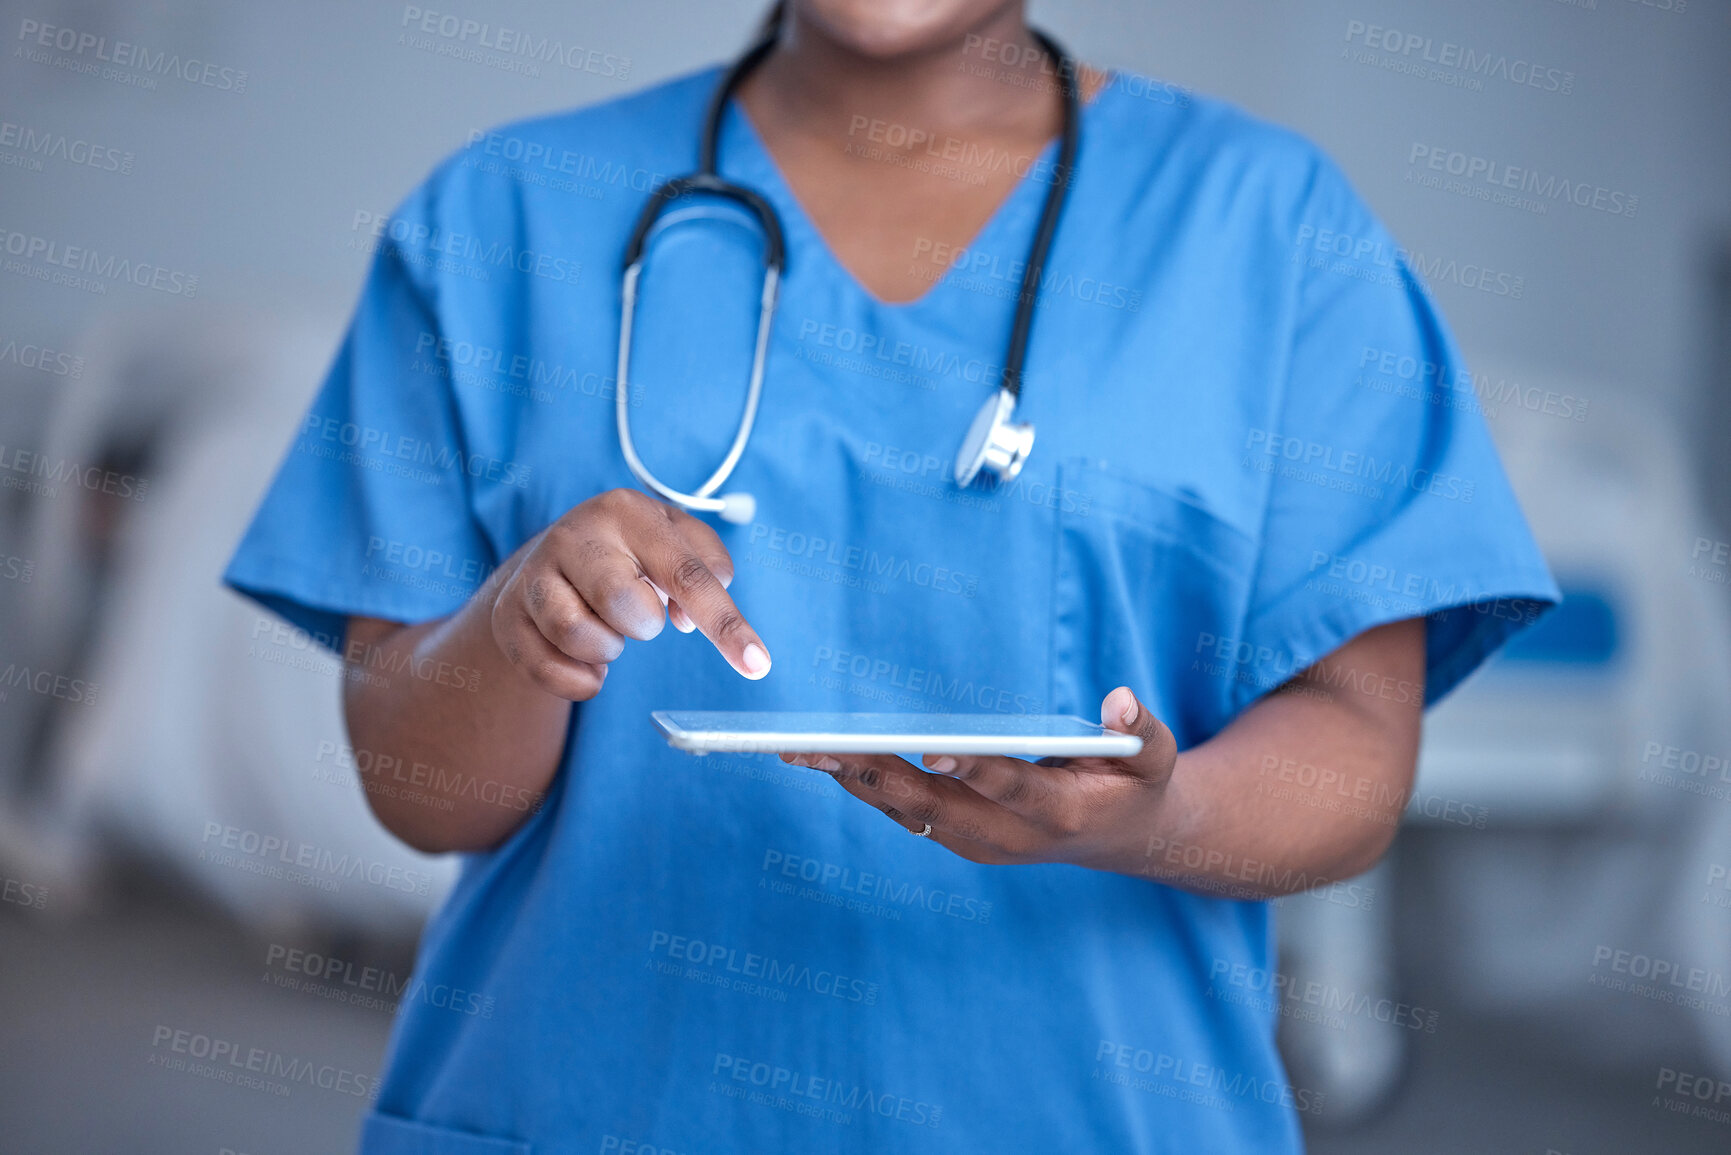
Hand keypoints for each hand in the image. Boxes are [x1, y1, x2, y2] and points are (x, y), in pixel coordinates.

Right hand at [490, 488, 769, 699]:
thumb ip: (708, 568)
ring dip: (608, 649)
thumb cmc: (629, 555)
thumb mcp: (676, 542)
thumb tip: (692, 617)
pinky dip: (580, 678)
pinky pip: (552, 671)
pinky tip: (584, 657)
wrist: (546, 565)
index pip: (689, 574)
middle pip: (628, 607)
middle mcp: (575, 535)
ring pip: (583, 638)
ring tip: (608, 630)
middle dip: (645, 624)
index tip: (758, 664)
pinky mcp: (507, 617)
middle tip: (639, 614)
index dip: (726, 624)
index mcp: (628, 512)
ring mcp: (534, 575)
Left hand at [781, 686, 1177, 870]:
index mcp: (1058, 810)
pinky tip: (824, 761)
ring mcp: (980, 842)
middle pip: (933, 805)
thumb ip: (1141, 728)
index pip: (1009, 786)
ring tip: (798, 751)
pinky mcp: (960, 838)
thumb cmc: (1136, 784)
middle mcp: (1009, 835)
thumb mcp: (1155, 756)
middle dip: (872, 775)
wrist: (1125, 838)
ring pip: (907, 813)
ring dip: (852, 782)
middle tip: (816, 746)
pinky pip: (904, 813)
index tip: (932, 748)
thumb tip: (1119, 700)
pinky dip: (864, 787)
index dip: (973, 768)